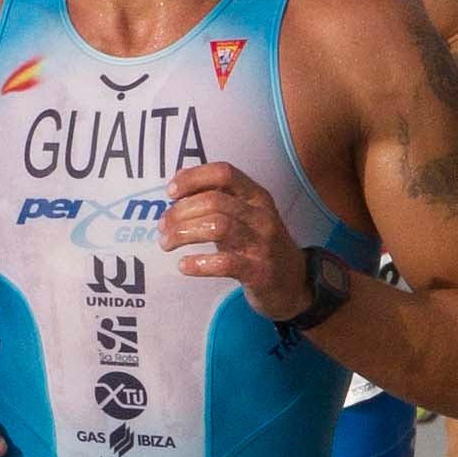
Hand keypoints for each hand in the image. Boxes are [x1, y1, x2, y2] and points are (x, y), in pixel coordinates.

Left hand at [162, 161, 307, 318]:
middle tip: (163, 226)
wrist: (294, 284)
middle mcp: (261, 215)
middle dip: (180, 212)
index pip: (224, 172)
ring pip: (217, 226)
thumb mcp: (244, 217)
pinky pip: (224, 262)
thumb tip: (178, 186)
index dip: (193, 178)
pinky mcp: (259, 272)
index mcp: (256, 196)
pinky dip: (198, 263)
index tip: (171, 192)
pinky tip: (183, 265)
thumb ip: (216, 200)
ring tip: (167, 243)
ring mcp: (262, 243)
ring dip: (184, 233)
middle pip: (214, 200)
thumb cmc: (260, 246)